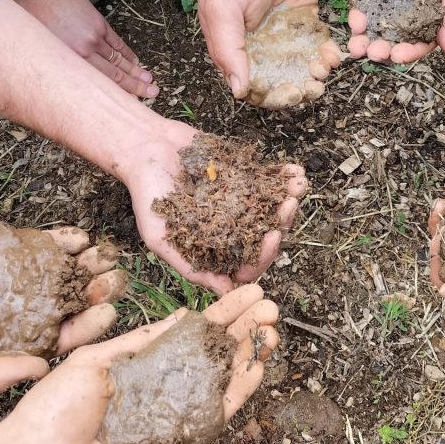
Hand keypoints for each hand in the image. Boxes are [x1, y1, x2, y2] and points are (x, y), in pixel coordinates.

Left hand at [0, 0, 156, 98]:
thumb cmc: (30, 18)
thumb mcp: (41, 49)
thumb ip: (60, 65)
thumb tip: (71, 79)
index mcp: (70, 61)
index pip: (100, 82)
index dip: (118, 93)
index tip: (132, 101)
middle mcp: (85, 51)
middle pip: (116, 73)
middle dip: (135, 85)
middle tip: (152, 92)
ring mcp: (94, 36)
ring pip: (118, 58)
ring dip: (135, 70)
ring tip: (149, 80)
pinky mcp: (98, 22)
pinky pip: (116, 41)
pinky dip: (127, 52)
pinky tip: (135, 60)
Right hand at [0, 227, 123, 396]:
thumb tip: (45, 369)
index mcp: (0, 346)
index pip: (54, 340)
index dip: (84, 328)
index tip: (110, 314)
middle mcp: (6, 313)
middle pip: (62, 303)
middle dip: (93, 292)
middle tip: (119, 280)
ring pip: (52, 271)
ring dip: (82, 264)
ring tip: (106, 255)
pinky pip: (28, 243)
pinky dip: (55, 239)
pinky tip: (79, 236)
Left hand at [0, 284, 277, 443]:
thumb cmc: (52, 412)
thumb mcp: (93, 359)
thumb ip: (142, 339)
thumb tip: (182, 315)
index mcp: (142, 363)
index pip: (190, 332)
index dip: (221, 313)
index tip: (248, 293)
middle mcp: (163, 387)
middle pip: (213, 354)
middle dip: (242, 330)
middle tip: (270, 307)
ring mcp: (173, 417)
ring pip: (220, 383)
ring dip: (247, 357)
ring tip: (272, 333)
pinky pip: (213, 419)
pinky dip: (236, 395)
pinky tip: (255, 371)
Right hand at [123, 120, 307, 294]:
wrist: (147, 149)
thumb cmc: (147, 195)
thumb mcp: (160, 237)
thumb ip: (188, 266)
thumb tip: (225, 294)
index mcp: (215, 250)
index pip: (248, 265)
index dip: (264, 255)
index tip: (272, 235)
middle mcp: (232, 230)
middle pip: (267, 237)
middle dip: (282, 221)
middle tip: (289, 203)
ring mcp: (241, 203)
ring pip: (273, 209)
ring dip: (290, 198)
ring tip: (297, 185)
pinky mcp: (245, 178)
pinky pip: (269, 181)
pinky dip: (284, 177)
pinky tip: (294, 171)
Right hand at [198, 0, 323, 99]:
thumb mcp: (221, 11)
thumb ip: (229, 50)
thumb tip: (238, 91)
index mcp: (238, 50)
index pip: (255, 84)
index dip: (271, 95)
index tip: (288, 94)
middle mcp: (263, 46)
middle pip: (283, 78)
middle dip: (299, 86)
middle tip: (312, 87)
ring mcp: (286, 33)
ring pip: (304, 64)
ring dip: (315, 72)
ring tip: (323, 68)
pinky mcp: (307, 18)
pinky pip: (319, 42)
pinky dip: (327, 52)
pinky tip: (332, 54)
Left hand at [347, 0, 444, 62]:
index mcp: (425, 13)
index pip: (416, 42)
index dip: (408, 53)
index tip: (400, 56)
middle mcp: (401, 11)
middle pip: (389, 40)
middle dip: (381, 51)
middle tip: (376, 53)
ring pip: (369, 29)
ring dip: (363, 41)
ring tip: (359, 47)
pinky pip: (355, 6)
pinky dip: (353, 17)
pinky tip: (355, 21)